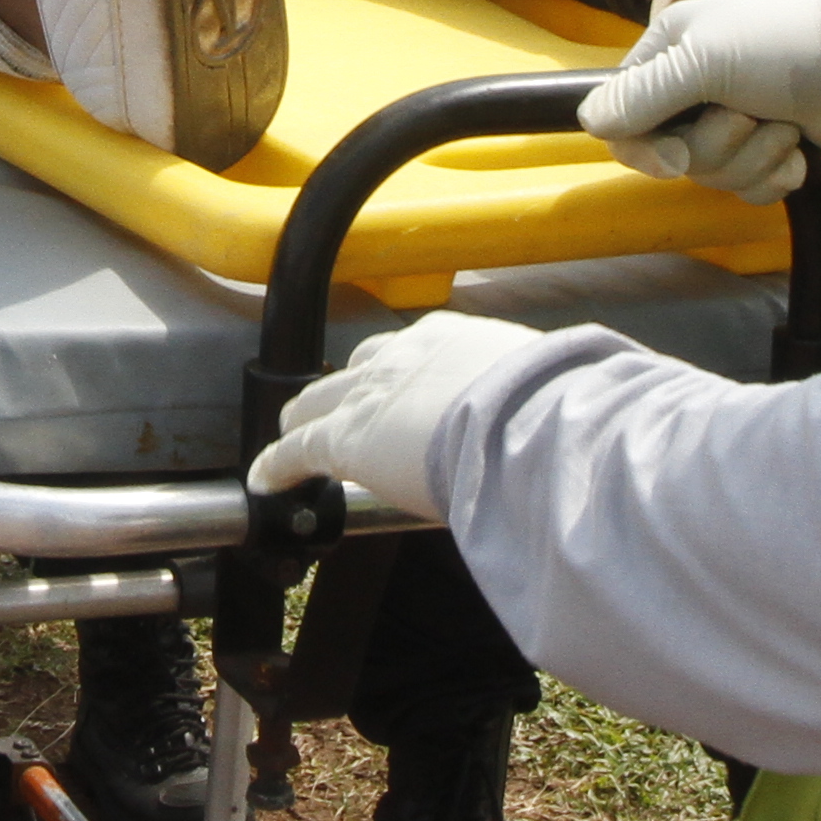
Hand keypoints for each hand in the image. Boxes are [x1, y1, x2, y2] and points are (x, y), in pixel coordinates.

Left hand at [243, 311, 540, 520]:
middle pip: (351, 370)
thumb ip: (526, 396)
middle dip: (342, 394)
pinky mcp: (341, 438)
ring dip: (305, 422)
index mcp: (446, 339)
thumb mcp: (537, 387)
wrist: (520, 420)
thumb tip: (555, 412)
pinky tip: (265, 481)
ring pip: (314, 403)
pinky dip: (277, 466)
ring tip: (294, 443)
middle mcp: (398, 356)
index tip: (402, 398)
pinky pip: (294, 450)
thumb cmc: (543, 409)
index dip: (395, 379)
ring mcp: (365, 395)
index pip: (406, 353)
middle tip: (344, 419)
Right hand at [581, 0, 820, 201]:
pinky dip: (775, 174)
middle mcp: (693, 86)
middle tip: (750, 118)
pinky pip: (746, 187)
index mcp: (669, 53)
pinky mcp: (765, 149)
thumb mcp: (706, 62)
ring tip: (784, 127)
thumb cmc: (783, 49)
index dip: (645, 150)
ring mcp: (731, 120)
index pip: (623, 118)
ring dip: (753, 159)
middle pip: (670, 155)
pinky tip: (797, 150)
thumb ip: (644, 94)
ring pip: (711, 175)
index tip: (676, 160)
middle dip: (718, 149)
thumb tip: (588, 122)